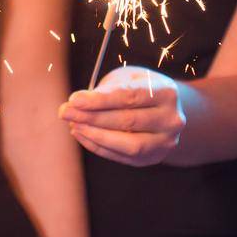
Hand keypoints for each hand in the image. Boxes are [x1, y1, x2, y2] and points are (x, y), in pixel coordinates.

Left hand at [59, 65, 184, 166]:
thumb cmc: (140, 89)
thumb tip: (77, 103)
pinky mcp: (153, 157)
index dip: (100, 99)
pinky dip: (98, 146)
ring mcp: (165, 142)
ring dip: (95, 135)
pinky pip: (123, 156)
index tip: (74, 99)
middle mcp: (171, 120)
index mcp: (166, 93)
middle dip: (92, 117)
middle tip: (65, 111)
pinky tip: (82, 134)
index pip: (130, 97)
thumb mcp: (127, 78)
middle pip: (127, 121)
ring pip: (128, 144)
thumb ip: (106, 89)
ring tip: (73, 125)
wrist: (164, 110)